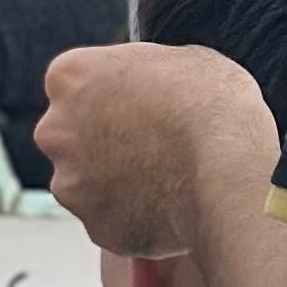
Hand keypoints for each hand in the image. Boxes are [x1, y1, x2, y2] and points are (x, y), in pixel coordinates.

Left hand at [36, 41, 279, 257]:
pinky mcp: (96, 227)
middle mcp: (56, 131)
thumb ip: (140, 75)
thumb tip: (145, 89)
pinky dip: (134, 217)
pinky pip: (112, 221)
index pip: (74, 85)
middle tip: (151, 144)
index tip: (137, 105)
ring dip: (116, 183)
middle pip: (72, 137)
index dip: (111, 96)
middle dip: (103, 142)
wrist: (229, 166)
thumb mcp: (175, 60)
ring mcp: (71, 184)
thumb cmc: (211, 103)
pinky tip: (171, 205)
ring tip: (167, 178)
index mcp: (69, 78)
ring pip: (87, 184)